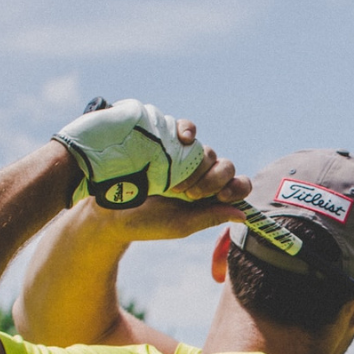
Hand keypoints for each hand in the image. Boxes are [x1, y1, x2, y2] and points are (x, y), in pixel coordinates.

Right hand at [72, 114, 249, 241]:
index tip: (222, 196)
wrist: (110, 211)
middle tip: (190, 194)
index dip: (236, 187)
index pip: (238, 184)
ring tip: (174, 182)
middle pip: (226, 165)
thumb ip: (211, 217)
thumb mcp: (181, 225)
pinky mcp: (166, 142)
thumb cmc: (147, 223)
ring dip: (199, 165)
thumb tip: (243, 215)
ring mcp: (183, 158)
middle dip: (214, 180)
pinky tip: (185, 139)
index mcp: (209, 196)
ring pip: (209, 150)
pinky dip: (189, 130)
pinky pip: (187, 128)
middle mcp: (200, 174)